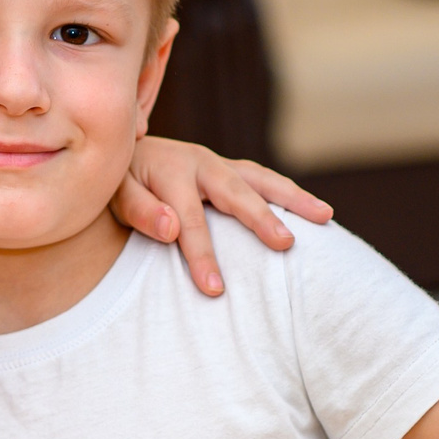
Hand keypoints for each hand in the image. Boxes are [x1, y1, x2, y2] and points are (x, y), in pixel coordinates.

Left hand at [120, 137, 330, 297]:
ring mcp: (218, 163)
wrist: (118, 149)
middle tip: (286, 244)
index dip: (202, 255)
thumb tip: (171, 227)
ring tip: (325, 216)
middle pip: (236, 193)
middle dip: (262, 219)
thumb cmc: (115, 182)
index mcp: (170, 170)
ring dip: (294, 197)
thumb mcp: (113, 195)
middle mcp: (201, 162)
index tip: (215, 289)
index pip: (189, 221)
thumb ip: (139, 210)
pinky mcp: (229, 169)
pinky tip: (313, 212)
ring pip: (261, 179)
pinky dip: (288, 194)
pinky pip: (262, 180)